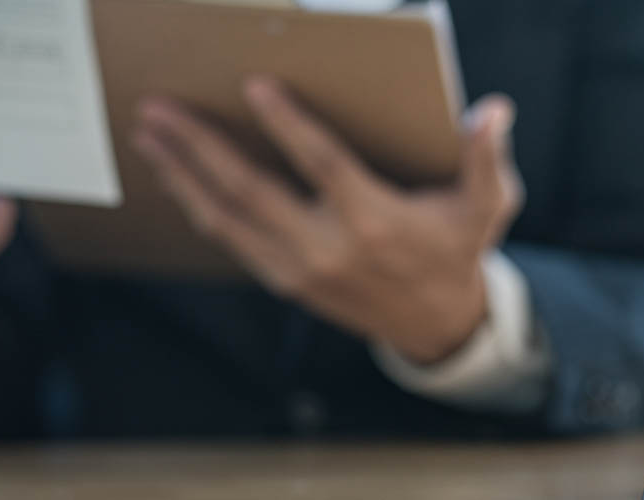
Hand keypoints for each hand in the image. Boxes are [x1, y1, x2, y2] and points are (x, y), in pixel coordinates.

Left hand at [132, 77, 522, 364]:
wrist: (437, 324)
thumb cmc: (458, 251)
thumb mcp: (486, 207)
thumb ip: (487, 157)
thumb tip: (493, 109)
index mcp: (375, 221)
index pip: (322, 165)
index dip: (287, 125)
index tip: (254, 86)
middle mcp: (329, 248)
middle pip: (251, 191)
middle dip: (199, 148)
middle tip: (159, 109)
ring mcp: (300, 269)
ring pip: (227, 218)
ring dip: (183, 174)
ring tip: (149, 135)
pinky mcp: (284, 280)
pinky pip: (231, 238)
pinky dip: (199, 205)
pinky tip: (176, 175)